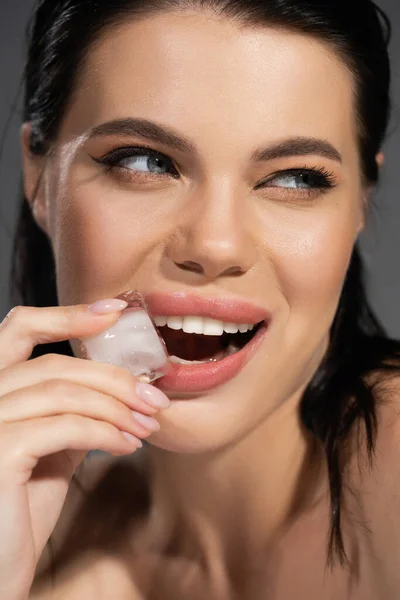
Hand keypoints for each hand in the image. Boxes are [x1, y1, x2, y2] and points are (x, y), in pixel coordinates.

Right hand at [0, 301, 169, 599]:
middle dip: (114, 378)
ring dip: (117, 406)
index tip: (114, 312)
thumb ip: (71, 415)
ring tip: (148, 424)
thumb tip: (116, 389)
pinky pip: (66, 426)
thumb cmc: (19, 514)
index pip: (18, 329)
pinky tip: (130, 444)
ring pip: (64, 392)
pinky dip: (106, 431)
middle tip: (154, 397)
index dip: (67, 315)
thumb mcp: (51, 452)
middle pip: (55, 365)